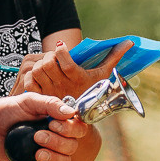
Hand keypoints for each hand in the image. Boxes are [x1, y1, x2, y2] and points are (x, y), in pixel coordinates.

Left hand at [0, 93, 92, 160]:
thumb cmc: (8, 110)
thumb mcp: (28, 102)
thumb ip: (50, 104)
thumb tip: (71, 112)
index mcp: (58, 120)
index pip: (78, 128)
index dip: (71, 129)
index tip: (53, 124)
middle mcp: (56, 137)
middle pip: (72, 146)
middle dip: (58, 143)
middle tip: (37, 136)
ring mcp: (46, 152)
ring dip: (54, 159)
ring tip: (37, 153)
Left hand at [12, 40, 132, 99]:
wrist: (80, 118)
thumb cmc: (93, 92)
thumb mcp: (104, 75)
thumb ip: (115, 56)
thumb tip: (130, 42)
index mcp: (78, 78)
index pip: (65, 62)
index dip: (61, 50)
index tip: (60, 46)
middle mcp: (63, 86)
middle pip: (48, 64)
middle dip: (49, 56)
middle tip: (53, 56)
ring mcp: (50, 92)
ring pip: (37, 71)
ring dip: (40, 64)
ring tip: (47, 64)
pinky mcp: (41, 98)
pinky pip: (29, 83)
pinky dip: (30, 77)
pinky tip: (39, 76)